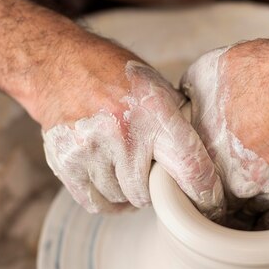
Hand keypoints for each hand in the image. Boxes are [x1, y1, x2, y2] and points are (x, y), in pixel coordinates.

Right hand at [37, 32, 222, 217]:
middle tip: (148, 170)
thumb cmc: (112, 75)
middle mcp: (122, 134)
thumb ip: (176, 122)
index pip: (189, 167)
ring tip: (124, 167)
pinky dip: (107, 201)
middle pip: (148, 193)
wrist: (58, 66)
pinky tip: (110, 184)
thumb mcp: (155, 87)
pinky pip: (96, 203)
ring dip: (126, 192)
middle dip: (152, 188)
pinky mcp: (66, 163)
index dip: (204, 192)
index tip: (209, 202)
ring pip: (121, 200)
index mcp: (153, 113)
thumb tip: (204, 158)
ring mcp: (90, 151)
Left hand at [181, 38, 268, 229]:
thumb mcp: (205, 72)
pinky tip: (263, 220)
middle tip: (215, 202)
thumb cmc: (261, 69)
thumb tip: (182, 105)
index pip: (190, 187)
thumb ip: (187, 95)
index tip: (194, 187)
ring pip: (246, 213)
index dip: (191, 187)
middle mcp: (234, 178)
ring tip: (238, 212)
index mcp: (206, 155)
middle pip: (218, 203)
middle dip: (216, 202)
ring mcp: (266, 187)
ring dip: (241, 213)